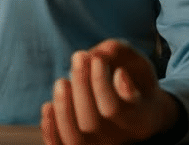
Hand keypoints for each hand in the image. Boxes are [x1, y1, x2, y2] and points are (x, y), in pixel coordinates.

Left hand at [39, 39, 180, 144]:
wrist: (137, 107)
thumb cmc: (135, 79)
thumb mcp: (136, 61)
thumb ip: (119, 52)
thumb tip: (96, 54)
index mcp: (140, 121)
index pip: (113, 109)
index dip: (100, 83)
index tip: (98, 58)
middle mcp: (120, 139)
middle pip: (92, 123)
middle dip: (80, 86)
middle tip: (79, 56)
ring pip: (75, 139)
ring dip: (62, 107)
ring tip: (62, 81)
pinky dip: (50, 129)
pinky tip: (48, 106)